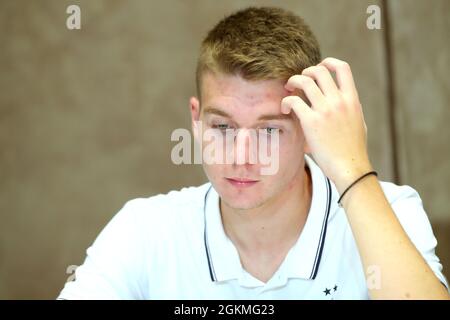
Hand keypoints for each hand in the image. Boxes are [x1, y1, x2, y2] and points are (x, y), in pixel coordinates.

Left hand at [281, 57, 372, 192]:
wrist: (350, 168)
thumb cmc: (353, 150)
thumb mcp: (358, 122)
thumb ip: (350, 108)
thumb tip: (345, 101)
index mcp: (352, 99)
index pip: (342, 68)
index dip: (328, 62)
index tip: (318, 66)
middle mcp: (338, 101)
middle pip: (319, 70)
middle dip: (306, 72)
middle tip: (299, 82)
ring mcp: (325, 110)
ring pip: (304, 81)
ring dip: (292, 82)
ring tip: (288, 91)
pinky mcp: (311, 122)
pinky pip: (293, 101)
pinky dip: (286, 101)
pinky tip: (285, 110)